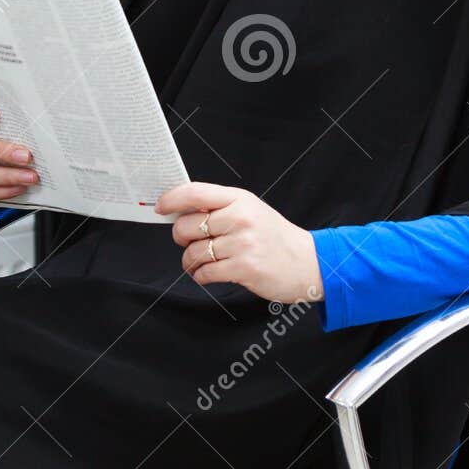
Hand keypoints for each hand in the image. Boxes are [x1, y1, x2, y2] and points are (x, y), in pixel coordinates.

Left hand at [153, 183, 322, 305]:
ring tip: (200, 263)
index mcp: (240, 198)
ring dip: (190, 262)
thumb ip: (220, 208)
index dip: (172, 199)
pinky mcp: (244, 268)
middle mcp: (240, 218)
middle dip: (181, 238)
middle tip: (189, 243)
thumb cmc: (274, 236)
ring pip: (193, 253)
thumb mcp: (250, 210)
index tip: (161, 207)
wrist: (307, 261)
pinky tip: (209, 274)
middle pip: (187, 226)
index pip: (196, 192)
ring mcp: (242, 243)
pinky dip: (201, 276)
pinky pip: (205, 273)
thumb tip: (181, 211)